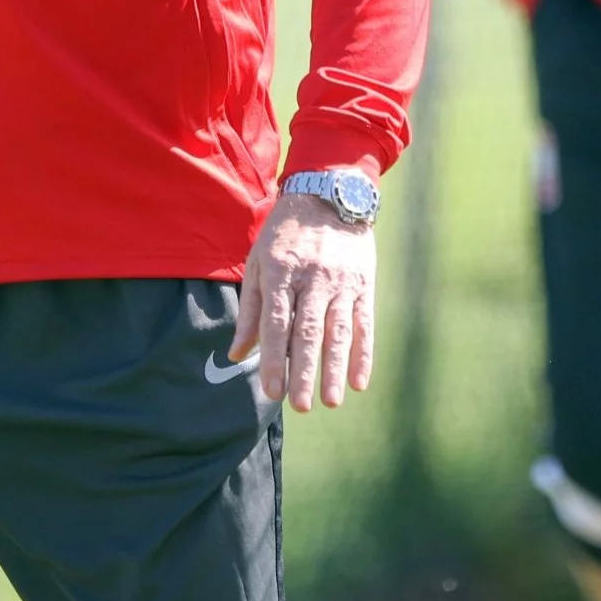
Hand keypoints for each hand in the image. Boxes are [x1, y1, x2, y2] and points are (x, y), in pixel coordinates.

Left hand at [227, 191, 374, 411]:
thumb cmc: (285, 233)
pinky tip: (359, 381)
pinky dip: (363, 353)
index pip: (277, 323)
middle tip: (301, 406)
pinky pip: (364, 323)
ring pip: (338, 331)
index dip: (274, 358)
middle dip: (304, 371)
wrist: (330, 194)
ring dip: (334, 369)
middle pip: (308, 331)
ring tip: (330, 401)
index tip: (272, 391)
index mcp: (281, 271)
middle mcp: (313, 277)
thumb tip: (236, 354)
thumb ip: (251, 309)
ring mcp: (342, 281)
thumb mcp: (259, 262)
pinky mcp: (364, 283)